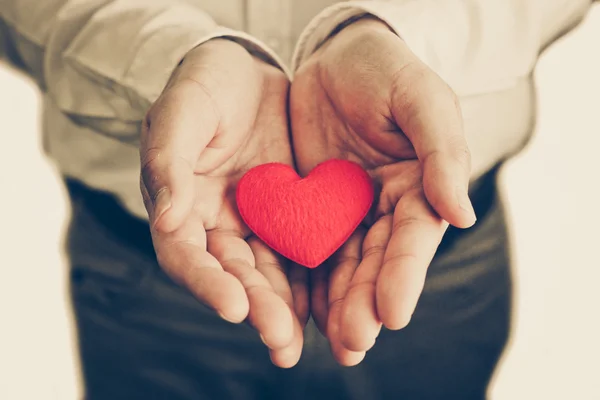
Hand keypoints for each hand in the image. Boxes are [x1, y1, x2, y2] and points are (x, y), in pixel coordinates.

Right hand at [139, 39, 308, 367]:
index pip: (186, 256)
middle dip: (258, 308)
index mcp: (182, 207)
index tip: (234, 307)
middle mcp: (217, 225)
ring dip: (287, 308)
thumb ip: (169, 160)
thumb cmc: (205, 85)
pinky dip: (315, 277)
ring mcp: (256, 222)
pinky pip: (303, 248)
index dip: (206, 284)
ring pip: (271, 272)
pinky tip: (332, 302)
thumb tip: (166, 217)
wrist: (247, 70)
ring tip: (308, 341)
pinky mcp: (292, 213)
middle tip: (281, 341)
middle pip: (234, 276)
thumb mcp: (181, 111)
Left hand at [291, 18, 476, 364]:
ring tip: (331, 344)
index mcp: (419, 187)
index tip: (393, 313)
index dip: (404, 274)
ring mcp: (346, 212)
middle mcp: (384, 208)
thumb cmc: (386, 71)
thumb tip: (459, 215)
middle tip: (353, 342)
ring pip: (342, 265)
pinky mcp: (310, 208)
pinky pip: (306, 247)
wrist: (335, 57)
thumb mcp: (420, 99)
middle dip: (365, 303)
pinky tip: (299, 312)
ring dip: (337, 305)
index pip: (412, 237)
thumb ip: (441, 152)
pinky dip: (305, 280)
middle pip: (376, 262)